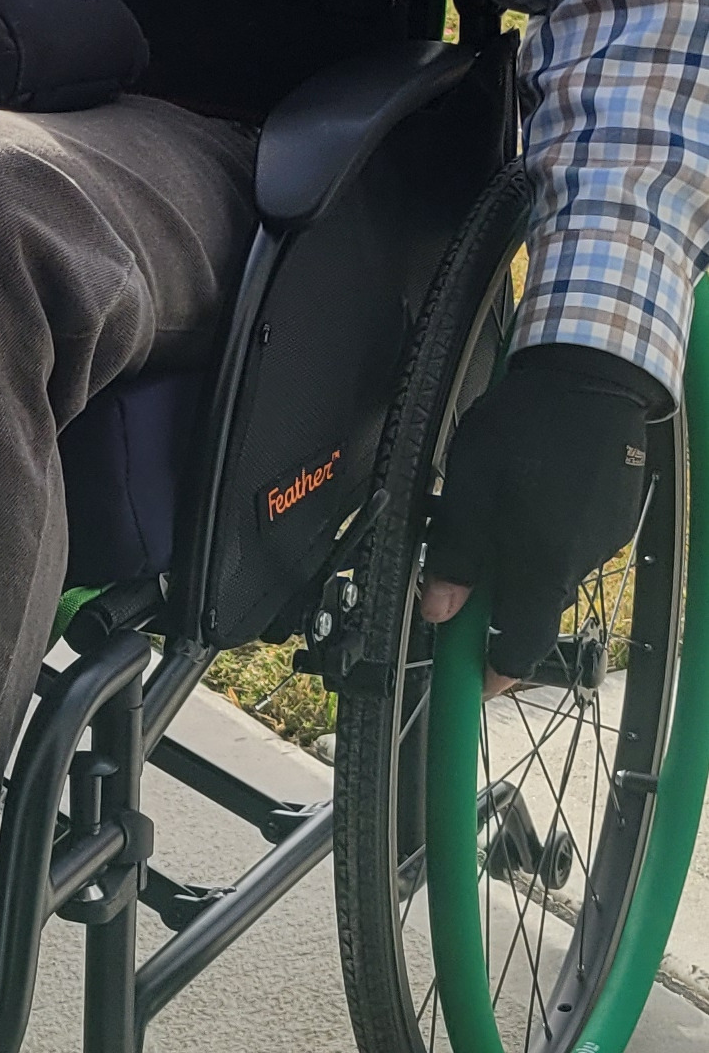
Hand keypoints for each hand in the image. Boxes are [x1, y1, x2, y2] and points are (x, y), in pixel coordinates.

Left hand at [421, 343, 670, 691]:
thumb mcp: (467, 489)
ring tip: (498, 509)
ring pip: (550, 572)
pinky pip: (571, 543)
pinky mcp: (614, 516)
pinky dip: (545, 534)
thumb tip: (438, 608)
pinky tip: (531, 493)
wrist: (592, 373)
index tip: (472, 680)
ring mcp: (603, 539)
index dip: (494, 671)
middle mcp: (579, 561)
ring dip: (519, 559)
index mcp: (542, 563)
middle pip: (533, 607)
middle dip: (496, 598)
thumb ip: (455, 555)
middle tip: (462, 567)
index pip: (522, 647)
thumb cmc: (525, 426)